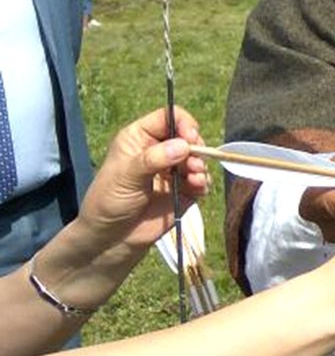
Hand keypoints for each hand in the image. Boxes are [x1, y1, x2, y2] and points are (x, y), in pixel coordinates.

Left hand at [74, 107, 210, 253]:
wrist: (112, 238)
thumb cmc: (109, 201)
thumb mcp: (126, 176)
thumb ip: (154, 159)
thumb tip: (184, 146)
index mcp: (140, 139)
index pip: (168, 118)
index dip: (183, 123)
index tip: (190, 138)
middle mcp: (159, 151)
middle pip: (188, 137)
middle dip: (195, 148)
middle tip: (193, 163)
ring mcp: (173, 171)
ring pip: (198, 158)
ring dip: (201, 166)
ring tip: (195, 178)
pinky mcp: (185, 191)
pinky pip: (202, 180)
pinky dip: (204, 182)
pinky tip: (198, 188)